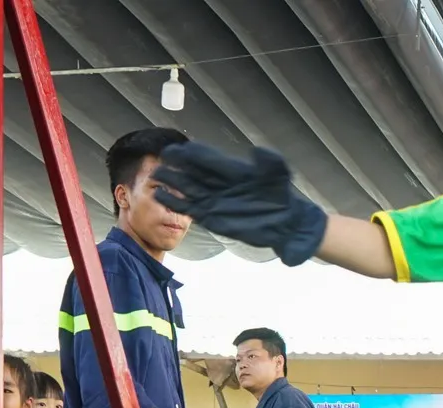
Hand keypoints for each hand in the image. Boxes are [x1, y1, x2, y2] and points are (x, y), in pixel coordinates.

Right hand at [150, 143, 326, 264]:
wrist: (286, 223)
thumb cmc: (283, 196)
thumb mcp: (280, 175)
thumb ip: (270, 162)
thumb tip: (258, 150)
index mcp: (232, 169)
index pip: (207, 157)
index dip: (193, 153)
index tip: (179, 149)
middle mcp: (219, 182)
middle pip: (192, 170)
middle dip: (176, 164)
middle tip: (162, 159)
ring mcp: (214, 200)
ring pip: (187, 187)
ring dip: (171, 181)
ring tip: (155, 176)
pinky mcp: (211, 217)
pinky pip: (188, 208)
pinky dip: (174, 202)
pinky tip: (159, 195)